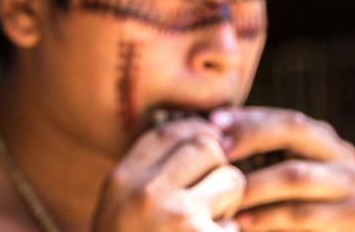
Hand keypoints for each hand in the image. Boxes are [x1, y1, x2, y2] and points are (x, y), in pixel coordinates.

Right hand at [92, 117, 244, 230]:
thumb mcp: (118, 210)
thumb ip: (148, 176)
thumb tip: (202, 137)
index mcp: (120, 182)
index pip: (165, 132)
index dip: (194, 131)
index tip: (208, 143)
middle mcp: (147, 193)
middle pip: (204, 147)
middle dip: (217, 166)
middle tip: (211, 192)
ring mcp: (180, 219)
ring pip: (231, 181)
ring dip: (229, 202)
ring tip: (207, 226)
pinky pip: (236, 224)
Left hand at [211, 107, 354, 230]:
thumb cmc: (286, 212)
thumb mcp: (271, 177)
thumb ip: (252, 155)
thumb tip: (206, 127)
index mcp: (320, 138)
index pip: (283, 116)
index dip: (248, 117)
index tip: (211, 121)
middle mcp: (341, 154)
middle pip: (294, 129)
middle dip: (250, 136)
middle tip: (217, 152)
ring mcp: (353, 186)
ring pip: (294, 174)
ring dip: (251, 184)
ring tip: (221, 193)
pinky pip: (302, 213)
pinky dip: (267, 217)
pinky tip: (241, 223)